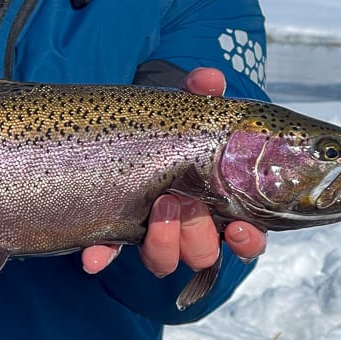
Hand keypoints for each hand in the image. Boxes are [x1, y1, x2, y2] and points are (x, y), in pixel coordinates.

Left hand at [81, 67, 266, 275]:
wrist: (124, 123)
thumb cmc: (169, 122)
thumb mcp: (185, 105)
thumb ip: (201, 92)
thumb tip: (210, 79)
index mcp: (217, 201)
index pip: (245, 236)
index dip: (247, 241)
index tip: (238, 229)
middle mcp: (187, 224)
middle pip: (203, 251)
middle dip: (196, 234)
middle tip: (182, 201)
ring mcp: (151, 230)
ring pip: (165, 259)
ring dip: (162, 243)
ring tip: (157, 207)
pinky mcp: (114, 230)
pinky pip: (109, 253)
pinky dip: (102, 256)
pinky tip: (92, 257)